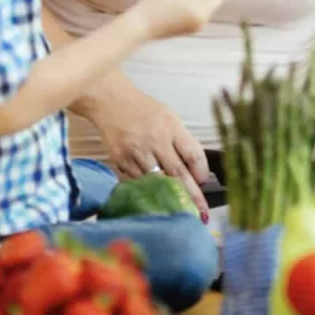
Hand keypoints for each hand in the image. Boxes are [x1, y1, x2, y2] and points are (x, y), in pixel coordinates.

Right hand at [96, 84, 211, 217]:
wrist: (110, 101)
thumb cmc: (144, 110)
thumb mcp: (169, 118)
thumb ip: (181, 141)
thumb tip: (195, 169)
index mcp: (172, 127)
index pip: (194, 155)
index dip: (202, 173)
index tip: (204, 182)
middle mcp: (156, 140)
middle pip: (178, 174)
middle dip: (192, 196)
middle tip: (200, 213)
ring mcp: (137, 151)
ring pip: (158, 182)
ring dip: (169, 197)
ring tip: (178, 209)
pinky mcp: (121, 160)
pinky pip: (138, 180)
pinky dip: (148, 188)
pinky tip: (153, 194)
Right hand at [132, 0, 224, 39]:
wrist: (138, 26)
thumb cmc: (159, 4)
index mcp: (204, 13)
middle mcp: (202, 23)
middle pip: (208, 1)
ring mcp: (192, 28)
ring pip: (198, 6)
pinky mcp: (182, 31)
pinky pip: (190, 14)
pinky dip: (185, 5)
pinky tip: (169, 2)